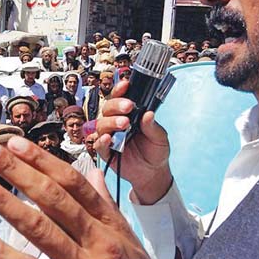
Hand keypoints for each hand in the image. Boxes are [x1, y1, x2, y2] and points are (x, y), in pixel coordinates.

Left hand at [0, 136, 183, 258]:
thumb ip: (107, 207)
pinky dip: (5, 255)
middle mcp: (100, 242)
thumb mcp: (130, 242)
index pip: (73, 183)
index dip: (43, 160)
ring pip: (40, 228)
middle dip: (18, 170)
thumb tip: (94, 175)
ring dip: (4, 203)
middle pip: (53, 197)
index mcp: (111, 225)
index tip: (16, 143)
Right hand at [94, 80, 172, 204]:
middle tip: (128, 106)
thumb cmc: (156, 151)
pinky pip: (97, 144)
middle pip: (107, 108)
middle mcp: (116, 123)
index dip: (120, 90)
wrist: (153, 173)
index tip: (126, 85)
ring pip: (101, 124)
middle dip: (116, 105)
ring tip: (124, 124)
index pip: (120, 98)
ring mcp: (109, 137)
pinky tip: (109, 138)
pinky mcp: (106, 152)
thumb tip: (148, 113)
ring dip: (111, 122)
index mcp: (129, 115)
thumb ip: (153, 126)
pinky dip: (101, 141)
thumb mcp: (160, 138)